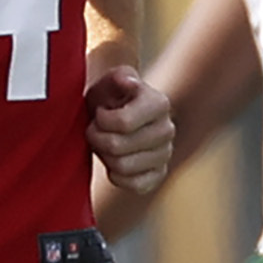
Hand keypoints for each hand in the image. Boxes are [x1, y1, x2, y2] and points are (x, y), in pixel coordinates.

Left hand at [84, 64, 173, 196]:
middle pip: (118, 147)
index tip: (98, 113)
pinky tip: (113, 162)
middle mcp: (167, 130)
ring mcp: (165, 154)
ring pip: (123, 167)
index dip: (101, 122)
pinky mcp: (159, 175)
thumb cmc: (108, 96)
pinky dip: (117, 176)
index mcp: (159, 103)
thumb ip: (118, 76)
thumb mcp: (109, 80)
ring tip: (103, 144)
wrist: (114, 113)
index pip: (123, 123)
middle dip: (97, 139)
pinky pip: (134, 185)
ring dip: (104, 156)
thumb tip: (130, 82)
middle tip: (94, 130)